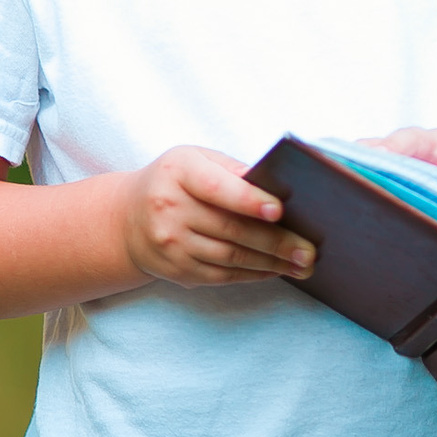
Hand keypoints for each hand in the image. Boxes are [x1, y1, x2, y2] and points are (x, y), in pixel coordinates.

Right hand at [118, 146, 315, 287]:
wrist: (127, 218)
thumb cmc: (176, 181)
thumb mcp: (196, 160)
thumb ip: (233, 170)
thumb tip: (278, 186)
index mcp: (178, 171)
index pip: (217, 187)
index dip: (249, 200)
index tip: (280, 210)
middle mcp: (169, 208)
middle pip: (230, 229)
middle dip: (275, 241)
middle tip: (309, 250)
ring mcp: (171, 244)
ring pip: (230, 257)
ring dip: (271, 263)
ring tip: (303, 264)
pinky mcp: (177, 270)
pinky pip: (222, 276)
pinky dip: (254, 274)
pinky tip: (277, 270)